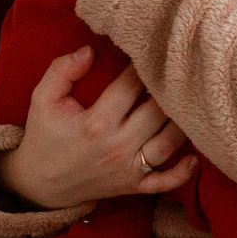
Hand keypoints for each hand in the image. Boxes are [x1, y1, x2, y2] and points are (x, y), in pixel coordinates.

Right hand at [0, 46, 194, 209]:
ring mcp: (128, 170)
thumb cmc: (44, 136)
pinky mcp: (133, 187)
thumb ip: (62, 71)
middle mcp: (117, 146)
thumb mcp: (42, 99)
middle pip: (157, 112)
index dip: (144, 66)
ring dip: (183, 123)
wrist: (40, 184)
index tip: (152, 51)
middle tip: (179, 72)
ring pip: (169, 143)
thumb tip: (90, 50)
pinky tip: (195, 156)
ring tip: (190, 102)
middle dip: (169, 90)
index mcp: (96, 123)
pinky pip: (165, 182)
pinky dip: (184, 172)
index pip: (131, 86)